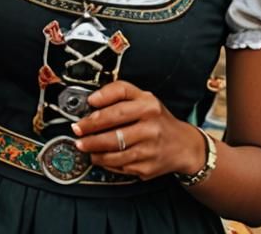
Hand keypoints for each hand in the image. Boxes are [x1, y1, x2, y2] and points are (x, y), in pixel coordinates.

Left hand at [71, 81, 204, 179]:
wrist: (183, 146)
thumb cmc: (158, 119)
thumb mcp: (143, 97)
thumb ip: (118, 91)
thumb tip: (93, 99)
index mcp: (149, 107)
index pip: (117, 110)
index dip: (95, 115)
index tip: (82, 117)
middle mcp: (151, 129)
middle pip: (113, 135)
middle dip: (90, 136)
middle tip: (77, 134)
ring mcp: (149, 151)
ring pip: (114, 154)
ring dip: (94, 151)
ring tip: (85, 146)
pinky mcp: (147, 168)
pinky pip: (120, 166)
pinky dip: (106, 162)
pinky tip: (102, 157)